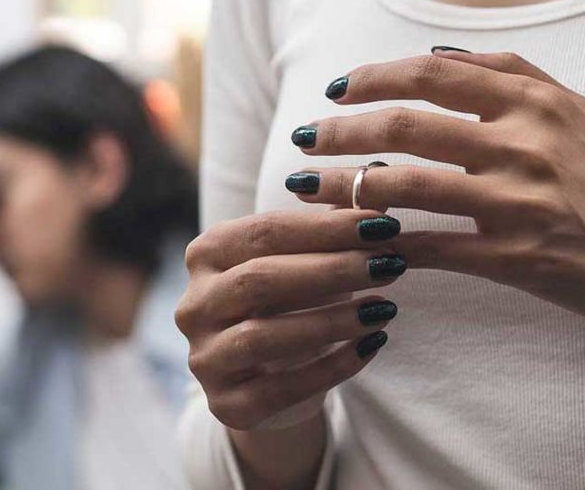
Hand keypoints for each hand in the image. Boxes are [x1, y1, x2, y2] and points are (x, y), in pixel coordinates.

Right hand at [175, 209, 404, 430]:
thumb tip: (378, 177)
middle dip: (331, 270)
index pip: (264, 231)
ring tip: (385, 306)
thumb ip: (331, 227)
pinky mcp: (225, 406)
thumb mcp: (303, 261)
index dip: (326, 227)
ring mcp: (204, 358)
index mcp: (205, 254)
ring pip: (264, 335)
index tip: (383, 223)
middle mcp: (194, 305)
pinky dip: (331, 366)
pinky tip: (372, 344)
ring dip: (331, 320)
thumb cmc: (291, 303)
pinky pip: (281, 388)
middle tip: (390, 263)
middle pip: (260, 279)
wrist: (270, 378)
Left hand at [288, 49, 584, 336]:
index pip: (431, 72)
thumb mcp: (573, 111)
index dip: (372, 77)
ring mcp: (516, 203)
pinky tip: (351, 242)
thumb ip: (510, 74)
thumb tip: (437, 53)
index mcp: (533, 101)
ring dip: (343, 187)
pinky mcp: (513, 259)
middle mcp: (522, 144)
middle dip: (340, 130)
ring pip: (403, 187)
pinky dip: (382, 243)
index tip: (336, 91)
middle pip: (404, 124)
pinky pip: (428, 247)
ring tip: (307, 189)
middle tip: (303, 138)